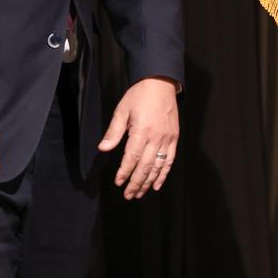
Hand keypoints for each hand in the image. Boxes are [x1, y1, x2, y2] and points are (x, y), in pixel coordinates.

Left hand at [97, 77, 178, 199]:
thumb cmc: (139, 95)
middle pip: (145, 166)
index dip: (125, 172)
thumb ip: (114, 131)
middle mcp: (156, 137)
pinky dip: (164, 173)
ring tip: (140, 193)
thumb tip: (103, 149)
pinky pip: (170, 160)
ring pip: (158, 166)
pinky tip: (157, 184)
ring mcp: (167, 138)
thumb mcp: (122, 110)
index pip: (132, 157)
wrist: (161, 82)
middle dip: (136, 183)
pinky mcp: (174, 138)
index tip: (118, 182)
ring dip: (148, 182)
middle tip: (128, 195)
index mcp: (141, 130)